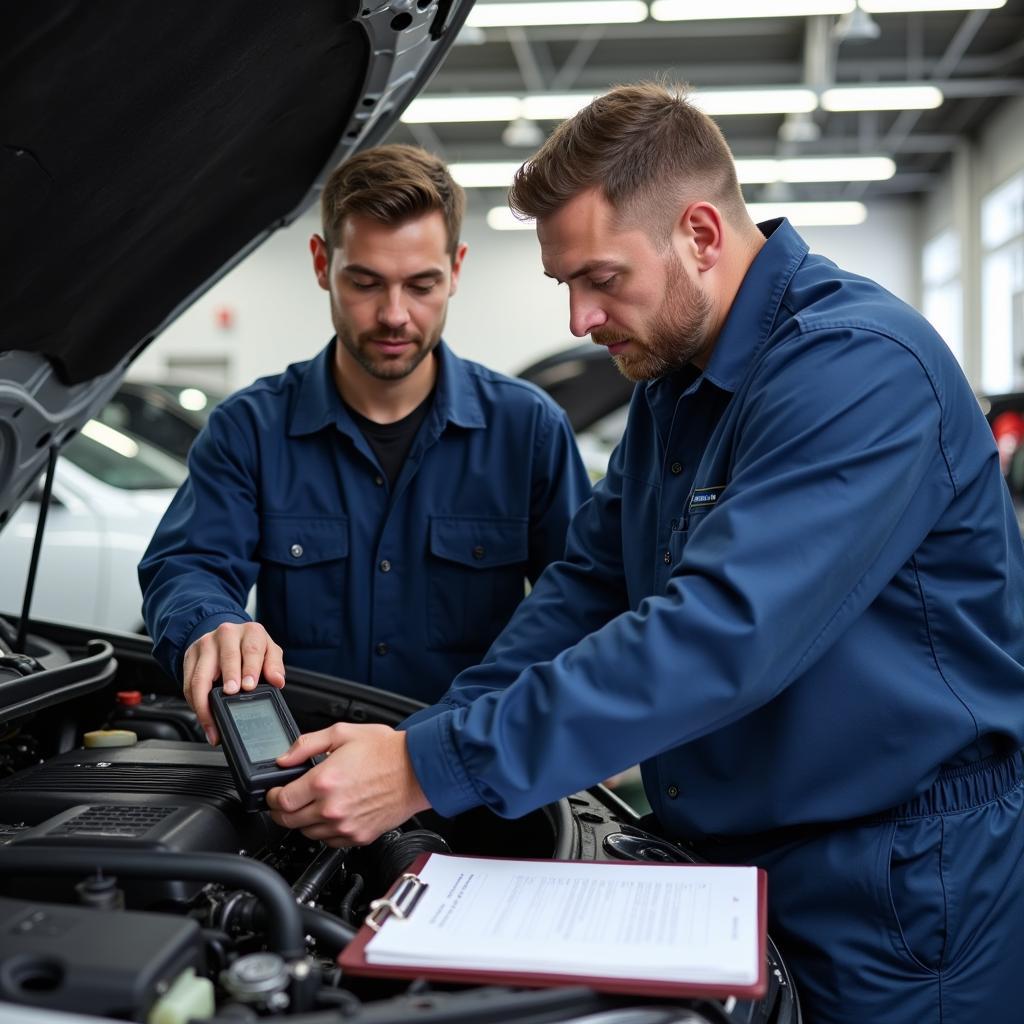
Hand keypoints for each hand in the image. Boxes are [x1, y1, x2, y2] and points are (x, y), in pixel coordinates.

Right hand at [182, 622, 285, 743]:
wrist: (228, 637)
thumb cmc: (251, 647)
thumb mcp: (269, 652)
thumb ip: (275, 666)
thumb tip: (277, 681)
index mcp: (250, 632)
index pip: (251, 649)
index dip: (250, 669)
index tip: (249, 686)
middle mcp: (227, 634)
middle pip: (226, 659)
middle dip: (228, 678)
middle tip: (231, 696)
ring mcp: (206, 644)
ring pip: (201, 675)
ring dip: (205, 701)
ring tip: (213, 721)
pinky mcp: (190, 657)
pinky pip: (188, 683)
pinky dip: (194, 703)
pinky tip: (203, 717)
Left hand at [266, 724, 430, 846]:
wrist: (418, 770)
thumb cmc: (386, 751)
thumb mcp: (343, 733)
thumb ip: (307, 744)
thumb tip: (284, 758)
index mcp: (323, 781)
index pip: (280, 801)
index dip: (271, 796)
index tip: (274, 792)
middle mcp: (331, 808)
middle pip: (288, 821)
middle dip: (281, 811)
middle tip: (286, 800)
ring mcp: (345, 826)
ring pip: (306, 834)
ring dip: (303, 821)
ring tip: (312, 805)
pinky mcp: (358, 837)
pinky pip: (329, 842)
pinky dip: (324, 831)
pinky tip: (331, 815)